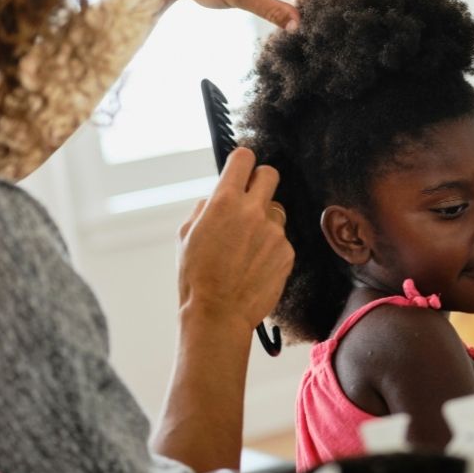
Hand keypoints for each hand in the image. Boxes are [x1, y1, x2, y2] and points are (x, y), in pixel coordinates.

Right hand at [176, 147, 293, 339]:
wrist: (218, 314)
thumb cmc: (197, 277)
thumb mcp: (186, 235)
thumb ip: (205, 209)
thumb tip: (215, 199)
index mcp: (224, 202)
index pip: (243, 158)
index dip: (241, 161)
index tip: (240, 168)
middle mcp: (253, 211)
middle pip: (269, 174)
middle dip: (259, 180)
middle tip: (250, 197)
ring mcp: (274, 231)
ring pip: (276, 209)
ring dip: (265, 218)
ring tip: (247, 243)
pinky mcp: (287, 252)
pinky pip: (281, 238)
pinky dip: (270, 246)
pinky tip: (255, 263)